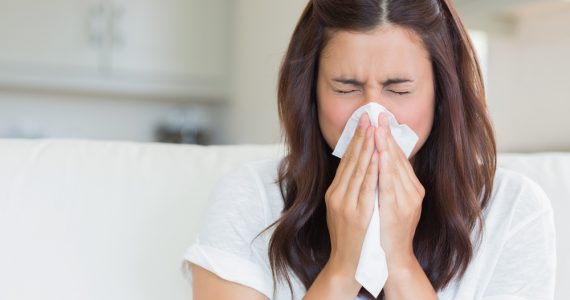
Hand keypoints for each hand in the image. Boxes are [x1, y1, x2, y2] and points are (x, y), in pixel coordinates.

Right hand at [324, 113, 378, 276]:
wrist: (348, 263)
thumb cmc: (349, 238)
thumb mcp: (343, 210)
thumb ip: (348, 190)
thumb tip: (358, 168)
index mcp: (334, 192)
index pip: (346, 161)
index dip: (354, 140)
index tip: (363, 122)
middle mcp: (337, 195)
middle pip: (351, 161)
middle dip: (361, 137)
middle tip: (368, 115)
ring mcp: (346, 204)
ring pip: (358, 170)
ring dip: (367, 147)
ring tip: (374, 128)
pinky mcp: (357, 213)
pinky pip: (366, 187)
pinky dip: (372, 169)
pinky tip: (378, 155)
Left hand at [374, 112, 425, 267]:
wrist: (391, 261)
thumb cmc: (388, 233)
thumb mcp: (394, 205)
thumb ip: (390, 184)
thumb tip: (381, 161)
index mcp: (412, 190)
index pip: (399, 158)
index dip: (389, 138)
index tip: (380, 120)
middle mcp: (412, 193)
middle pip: (397, 158)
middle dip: (386, 135)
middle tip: (377, 114)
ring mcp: (405, 202)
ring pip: (394, 167)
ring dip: (385, 145)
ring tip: (377, 126)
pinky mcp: (396, 210)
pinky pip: (388, 184)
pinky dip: (385, 166)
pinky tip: (379, 152)